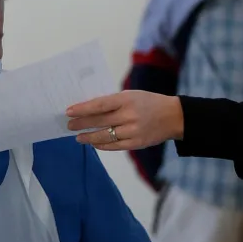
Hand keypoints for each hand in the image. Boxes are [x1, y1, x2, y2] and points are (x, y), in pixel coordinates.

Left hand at [66, 91, 183, 150]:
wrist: (173, 116)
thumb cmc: (148, 103)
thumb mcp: (131, 95)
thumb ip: (112, 102)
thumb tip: (88, 110)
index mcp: (126, 99)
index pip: (99, 105)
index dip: (82, 109)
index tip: (69, 112)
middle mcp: (129, 115)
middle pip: (99, 121)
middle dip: (81, 124)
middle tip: (69, 125)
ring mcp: (133, 131)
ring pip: (105, 136)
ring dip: (89, 137)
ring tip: (78, 137)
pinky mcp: (137, 143)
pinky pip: (114, 146)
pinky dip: (102, 145)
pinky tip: (93, 143)